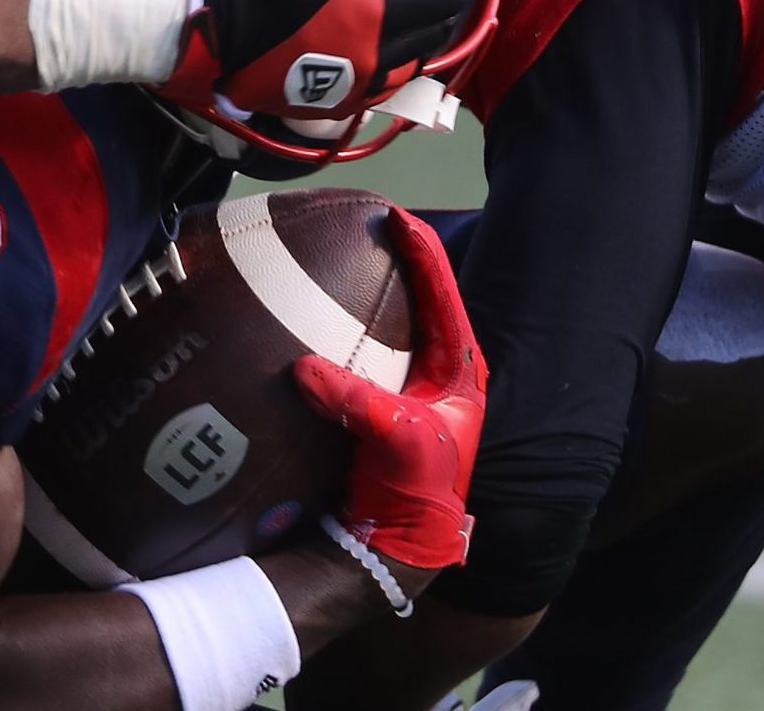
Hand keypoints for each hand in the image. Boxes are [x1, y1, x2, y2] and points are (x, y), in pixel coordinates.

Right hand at [164, 0, 489, 120]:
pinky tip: (371, 41)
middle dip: (442, 8)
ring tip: (403, 11)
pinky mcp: (324, 106)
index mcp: (379, 12)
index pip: (445, 1)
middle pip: (433, 37)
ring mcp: (349, 89)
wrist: (199, 16)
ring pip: (407, 68)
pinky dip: (386, 64)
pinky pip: (375, 87)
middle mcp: (375, 59)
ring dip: (416, 40)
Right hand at [293, 208, 486, 572]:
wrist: (395, 548)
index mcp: (459, 371)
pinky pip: (361, 351)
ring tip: (343, 255)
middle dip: (397, 260)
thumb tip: (304, 367)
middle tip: (367, 224)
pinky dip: (343, 326)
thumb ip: (358, 401)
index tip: (395, 215)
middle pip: (421, 299)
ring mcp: (408, 387)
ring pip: (393, 323)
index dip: (422, 251)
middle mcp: (438, 372)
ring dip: (372, 291)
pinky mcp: (378, 403)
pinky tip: (314, 312)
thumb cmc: (415, 494)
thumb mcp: (398, 441)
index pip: (444, 293)